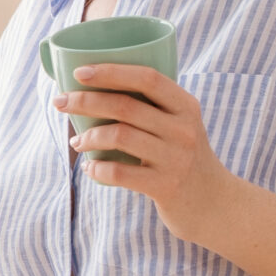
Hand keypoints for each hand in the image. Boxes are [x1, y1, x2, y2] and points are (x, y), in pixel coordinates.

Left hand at [54, 65, 240, 246]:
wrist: (214, 204)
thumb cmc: (184, 158)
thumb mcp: (180, 126)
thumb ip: (152, 108)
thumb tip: (95, 89)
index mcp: (186, 106)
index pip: (147, 78)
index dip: (111, 71)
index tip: (79, 72)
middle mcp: (183, 129)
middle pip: (126, 106)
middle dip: (85, 101)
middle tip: (60, 102)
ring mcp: (175, 158)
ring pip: (119, 135)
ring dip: (88, 137)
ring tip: (76, 141)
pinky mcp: (165, 186)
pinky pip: (120, 172)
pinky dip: (97, 169)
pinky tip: (89, 168)